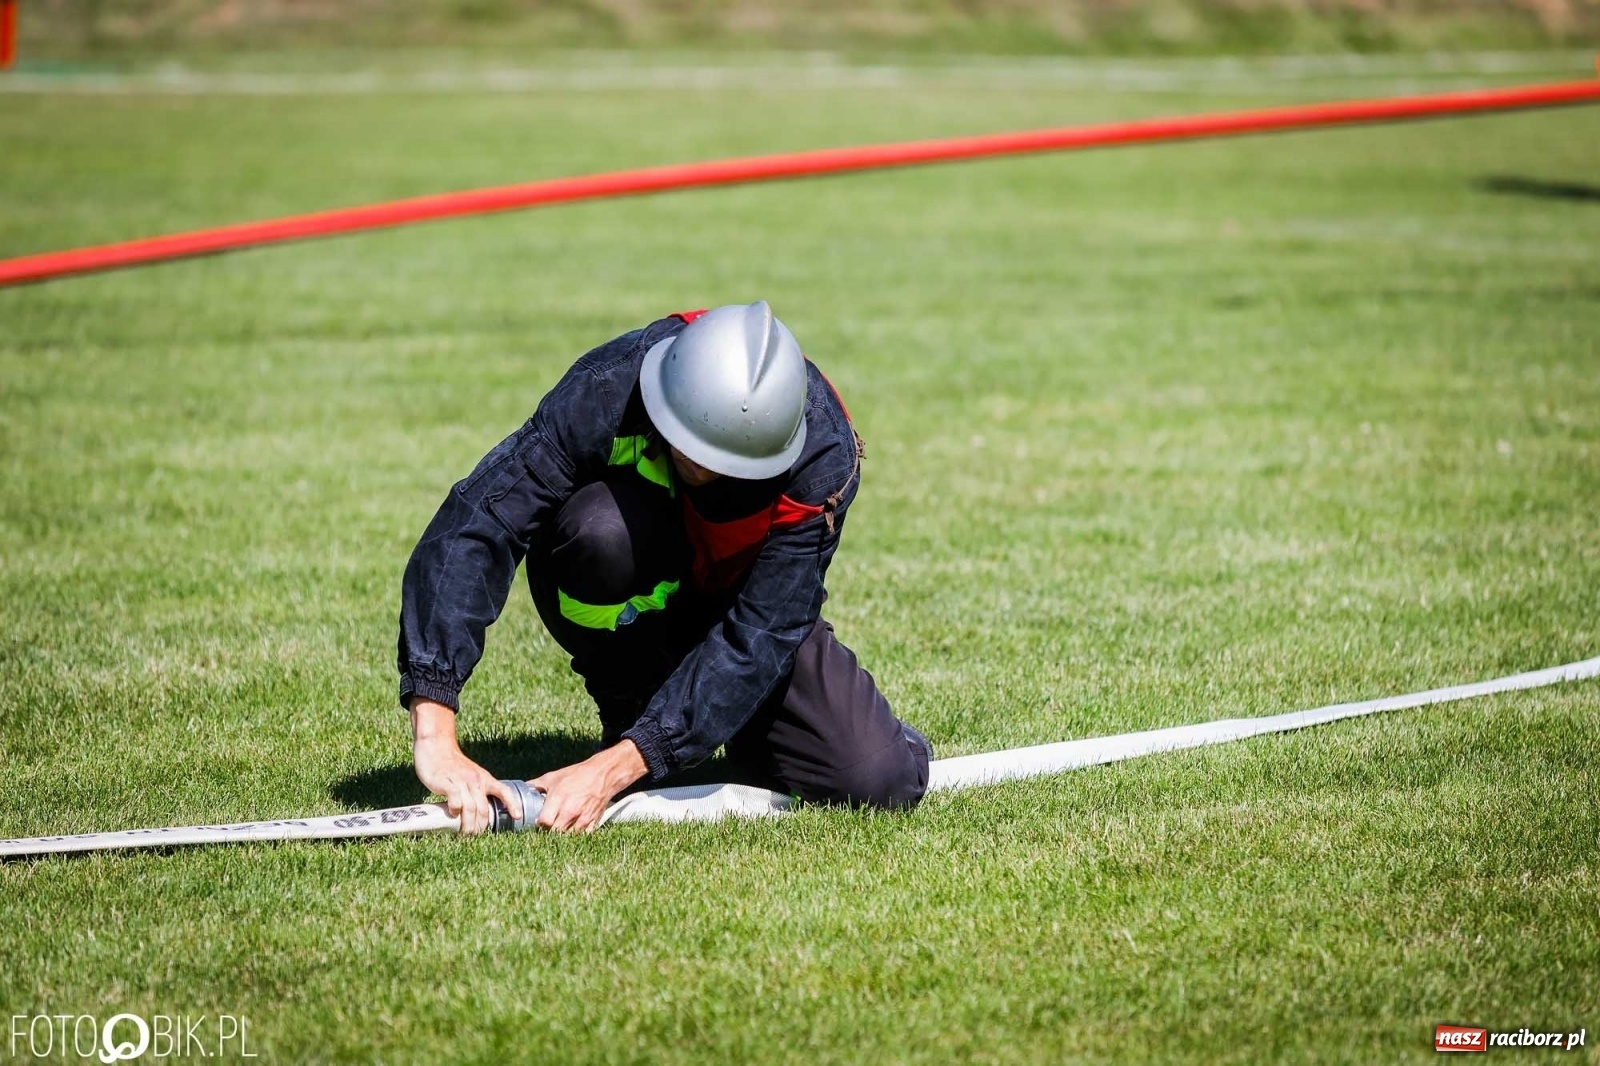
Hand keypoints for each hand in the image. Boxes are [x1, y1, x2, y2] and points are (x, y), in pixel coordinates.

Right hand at [410, 698, 521, 835]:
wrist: (436, 747)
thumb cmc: (453, 766)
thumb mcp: (472, 775)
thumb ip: (477, 790)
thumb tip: (481, 812)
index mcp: (485, 779)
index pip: (504, 791)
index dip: (512, 804)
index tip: (517, 817)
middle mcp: (476, 780)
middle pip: (484, 808)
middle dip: (482, 826)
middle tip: (476, 836)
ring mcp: (462, 781)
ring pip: (471, 808)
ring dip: (469, 824)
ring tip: (466, 834)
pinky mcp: (446, 782)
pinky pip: (455, 800)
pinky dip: (456, 811)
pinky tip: (453, 815)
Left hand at [531, 740, 647, 833]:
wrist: (603, 775)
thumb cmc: (577, 775)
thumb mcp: (554, 777)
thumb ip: (537, 785)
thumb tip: (524, 789)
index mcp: (559, 798)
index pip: (544, 822)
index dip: (539, 824)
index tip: (539, 822)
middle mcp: (570, 810)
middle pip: (554, 832)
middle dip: (548, 831)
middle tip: (547, 827)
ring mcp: (582, 818)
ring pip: (566, 837)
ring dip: (561, 835)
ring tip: (558, 829)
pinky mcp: (592, 823)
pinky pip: (580, 836)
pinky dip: (575, 836)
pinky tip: (571, 830)